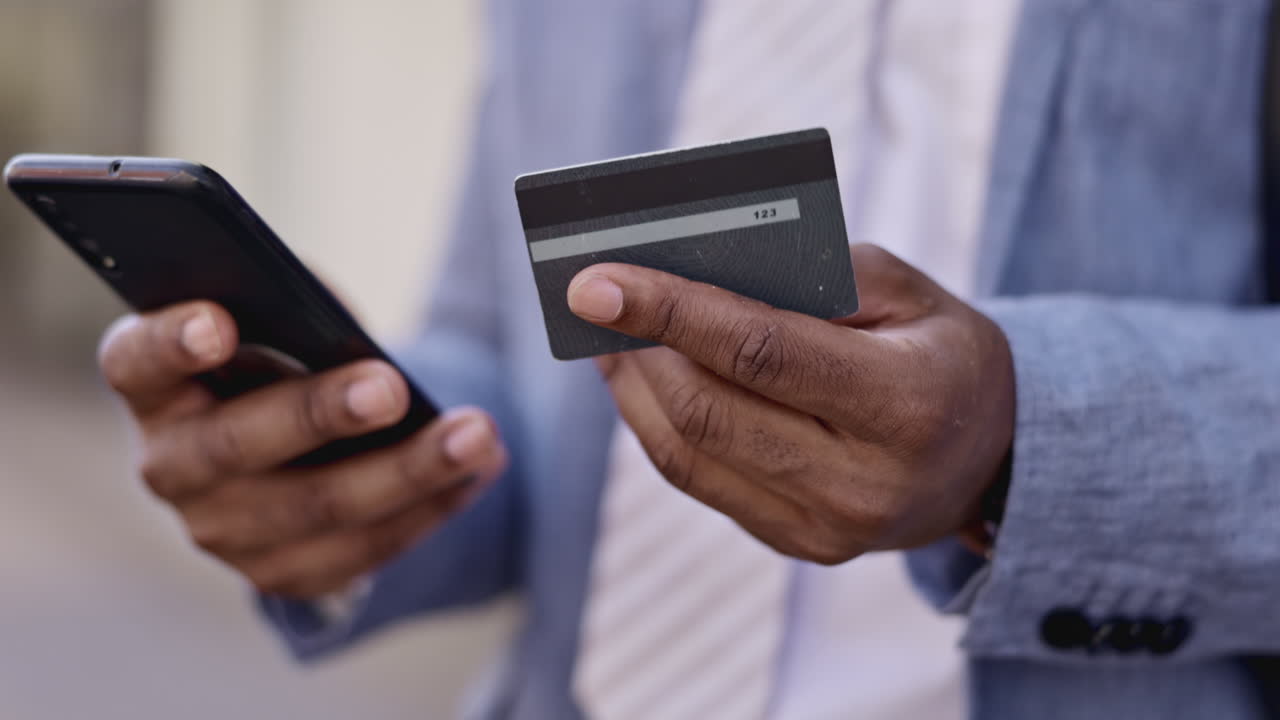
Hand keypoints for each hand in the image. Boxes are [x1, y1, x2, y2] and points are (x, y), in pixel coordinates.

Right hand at [97, 301, 507, 596]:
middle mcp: (172, 466)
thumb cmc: (283, 361)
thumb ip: (291, 308)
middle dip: (320, 414)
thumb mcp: (278, 323)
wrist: (297, 450)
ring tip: (477, 435)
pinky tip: (478, 472)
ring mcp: (223, 530)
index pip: (137, 361)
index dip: (170, 343)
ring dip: (408, 471)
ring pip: (319, 508)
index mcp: (155, 386)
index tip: (218, 321)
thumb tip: (332, 316)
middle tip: (390, 387)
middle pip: (237, 446)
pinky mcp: (283, 573)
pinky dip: (430, 507)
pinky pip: (364, 549)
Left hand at [567, 244, 1013, 563]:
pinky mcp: (796, 543)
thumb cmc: (943, 353)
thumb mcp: (909, 293)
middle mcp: (863, 483)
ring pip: (688, 455)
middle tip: (591, 298)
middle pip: (709, 411)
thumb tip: (697, 268)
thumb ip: (816, 274)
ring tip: (605, 334)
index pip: (761, 351)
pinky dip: (655, 425)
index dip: (670, 311)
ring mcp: (825, 528)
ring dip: (633, 387)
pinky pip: (700, 480)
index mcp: (905, 405)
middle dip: (637, 347)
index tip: (595, 281)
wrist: (989, 459)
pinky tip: (641, 379)